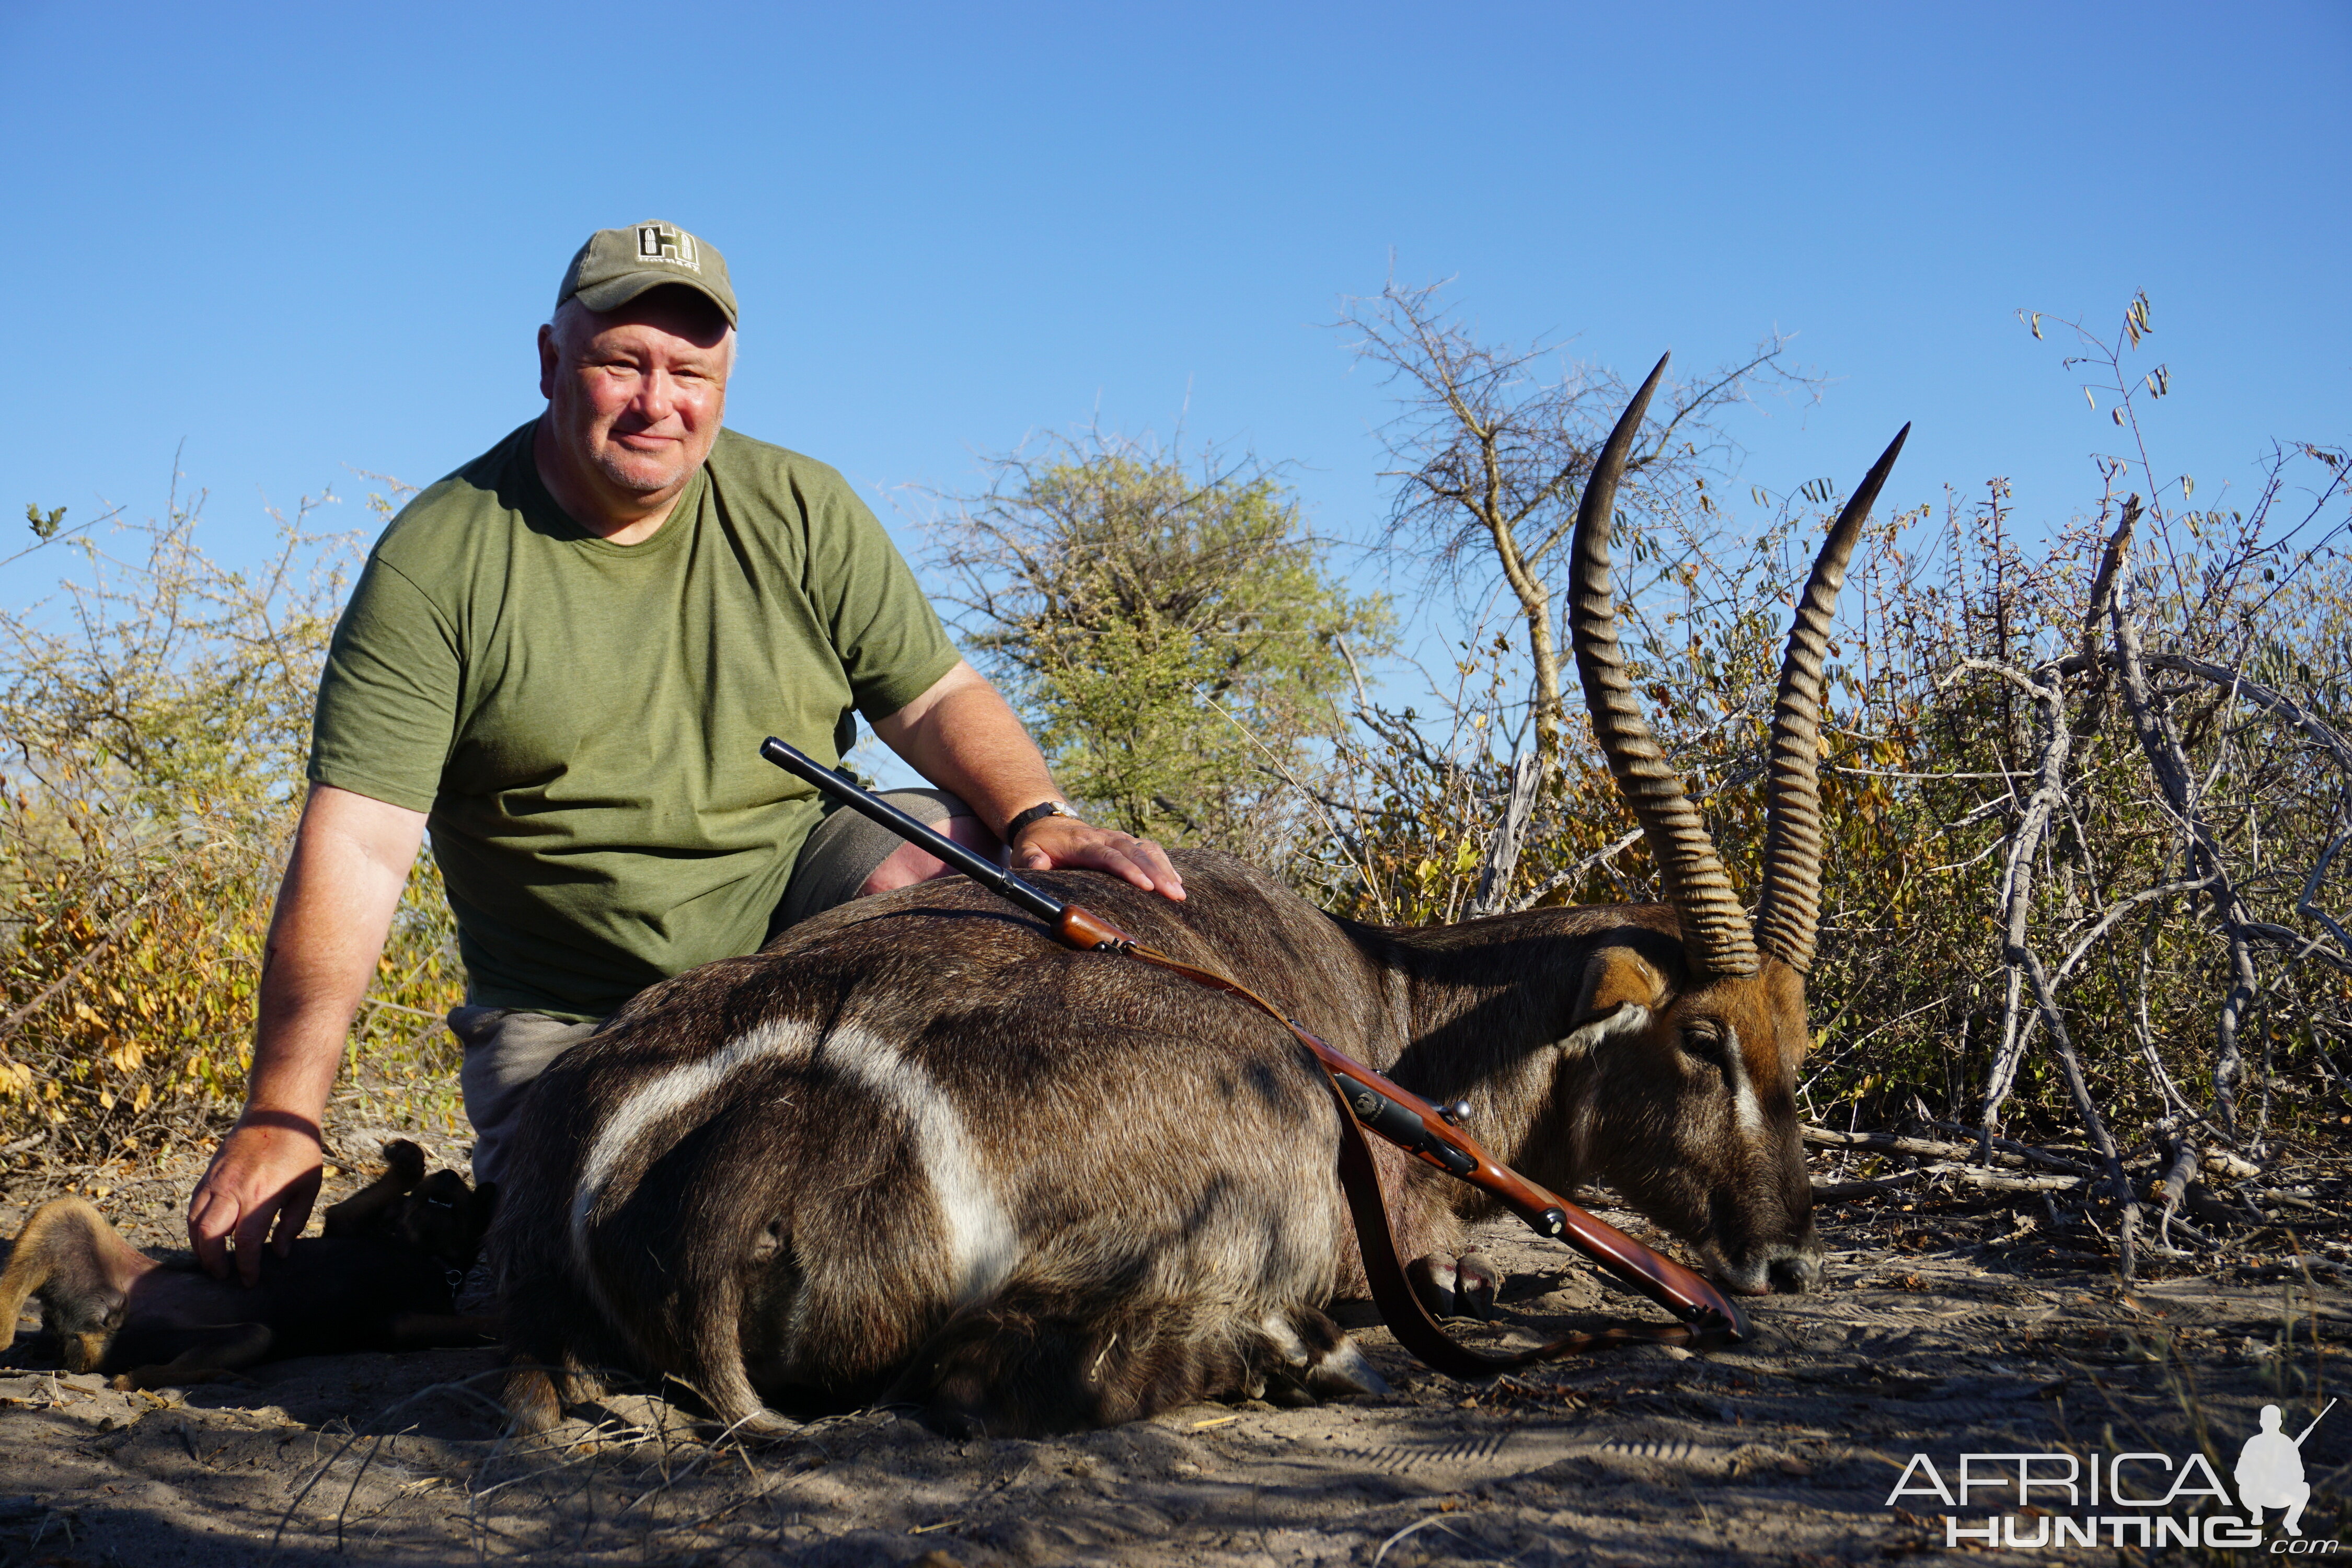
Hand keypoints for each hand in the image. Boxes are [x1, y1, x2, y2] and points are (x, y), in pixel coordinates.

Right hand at [187, 1114, 323, 1285]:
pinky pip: (193, 1206)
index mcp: (261, 1194)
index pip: (245, 1241)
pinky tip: (206, 1236)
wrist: (277, 1113)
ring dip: (199, 1247)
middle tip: (223, 1276)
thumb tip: (280, 1253)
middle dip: (213, 1262)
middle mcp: (233, 1189)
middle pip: (209, 1235)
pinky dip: (194, 1226)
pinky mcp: (208, 1174)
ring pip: (194, 1222)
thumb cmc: (299, 1150)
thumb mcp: (308, 1186)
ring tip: (212, 1261)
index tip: (249, 1280)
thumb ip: (294, 1222)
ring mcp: (216, 1180)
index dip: (246, 1266)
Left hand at [1013, 815, 1184, 900]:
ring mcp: (1116, 837)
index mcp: (1082, 843)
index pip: (1109, 856)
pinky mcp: (1124, 841)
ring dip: (1165, 868)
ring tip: (1180, 892)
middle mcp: (1104, 836)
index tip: (1146, 886)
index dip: (1129, 870)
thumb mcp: (1024, 851)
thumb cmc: (1037, 843)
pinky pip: (1149, 848)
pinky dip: (1165, 862)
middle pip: (1135, 852)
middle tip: (1174, 895)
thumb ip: (1030, 860)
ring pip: (1146, 848)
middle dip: (1157, 873)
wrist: (1045, 822)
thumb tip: (1039, 866)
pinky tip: (1177, 880)